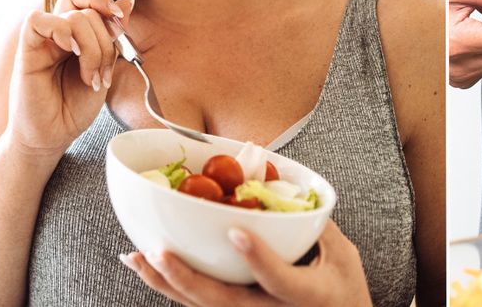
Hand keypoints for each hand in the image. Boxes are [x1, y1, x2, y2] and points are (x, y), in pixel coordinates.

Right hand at [7, 0, 134, 158]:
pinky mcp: (27, 52)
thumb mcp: (105, 67)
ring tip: (91, 77)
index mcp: (78, 33)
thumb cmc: (76, 105)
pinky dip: (62, 32)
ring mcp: (43, 41)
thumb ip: (113, 36)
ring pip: (73, 17)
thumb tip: (129, 0)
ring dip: (93, 48)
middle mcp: (60, 33)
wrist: (53, 135)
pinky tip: (72, 53)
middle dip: (106, 34)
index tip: (121, 26)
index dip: (107, 1)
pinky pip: (37, 21)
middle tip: (107, 64)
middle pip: (85, 4)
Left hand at [122, 220, 372, 306]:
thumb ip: (315, 225)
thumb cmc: (345, 290)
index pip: (280, 280)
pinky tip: (150, 269)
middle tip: (159, 252)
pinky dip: (172, 286)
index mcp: (309, 297)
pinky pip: (201, 305)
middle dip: (188, 278)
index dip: (258, 257)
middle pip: (224, 303)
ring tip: (136, 258)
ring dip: (166, 283)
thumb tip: (282, 187)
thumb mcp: (343, 256)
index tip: (237, 230)